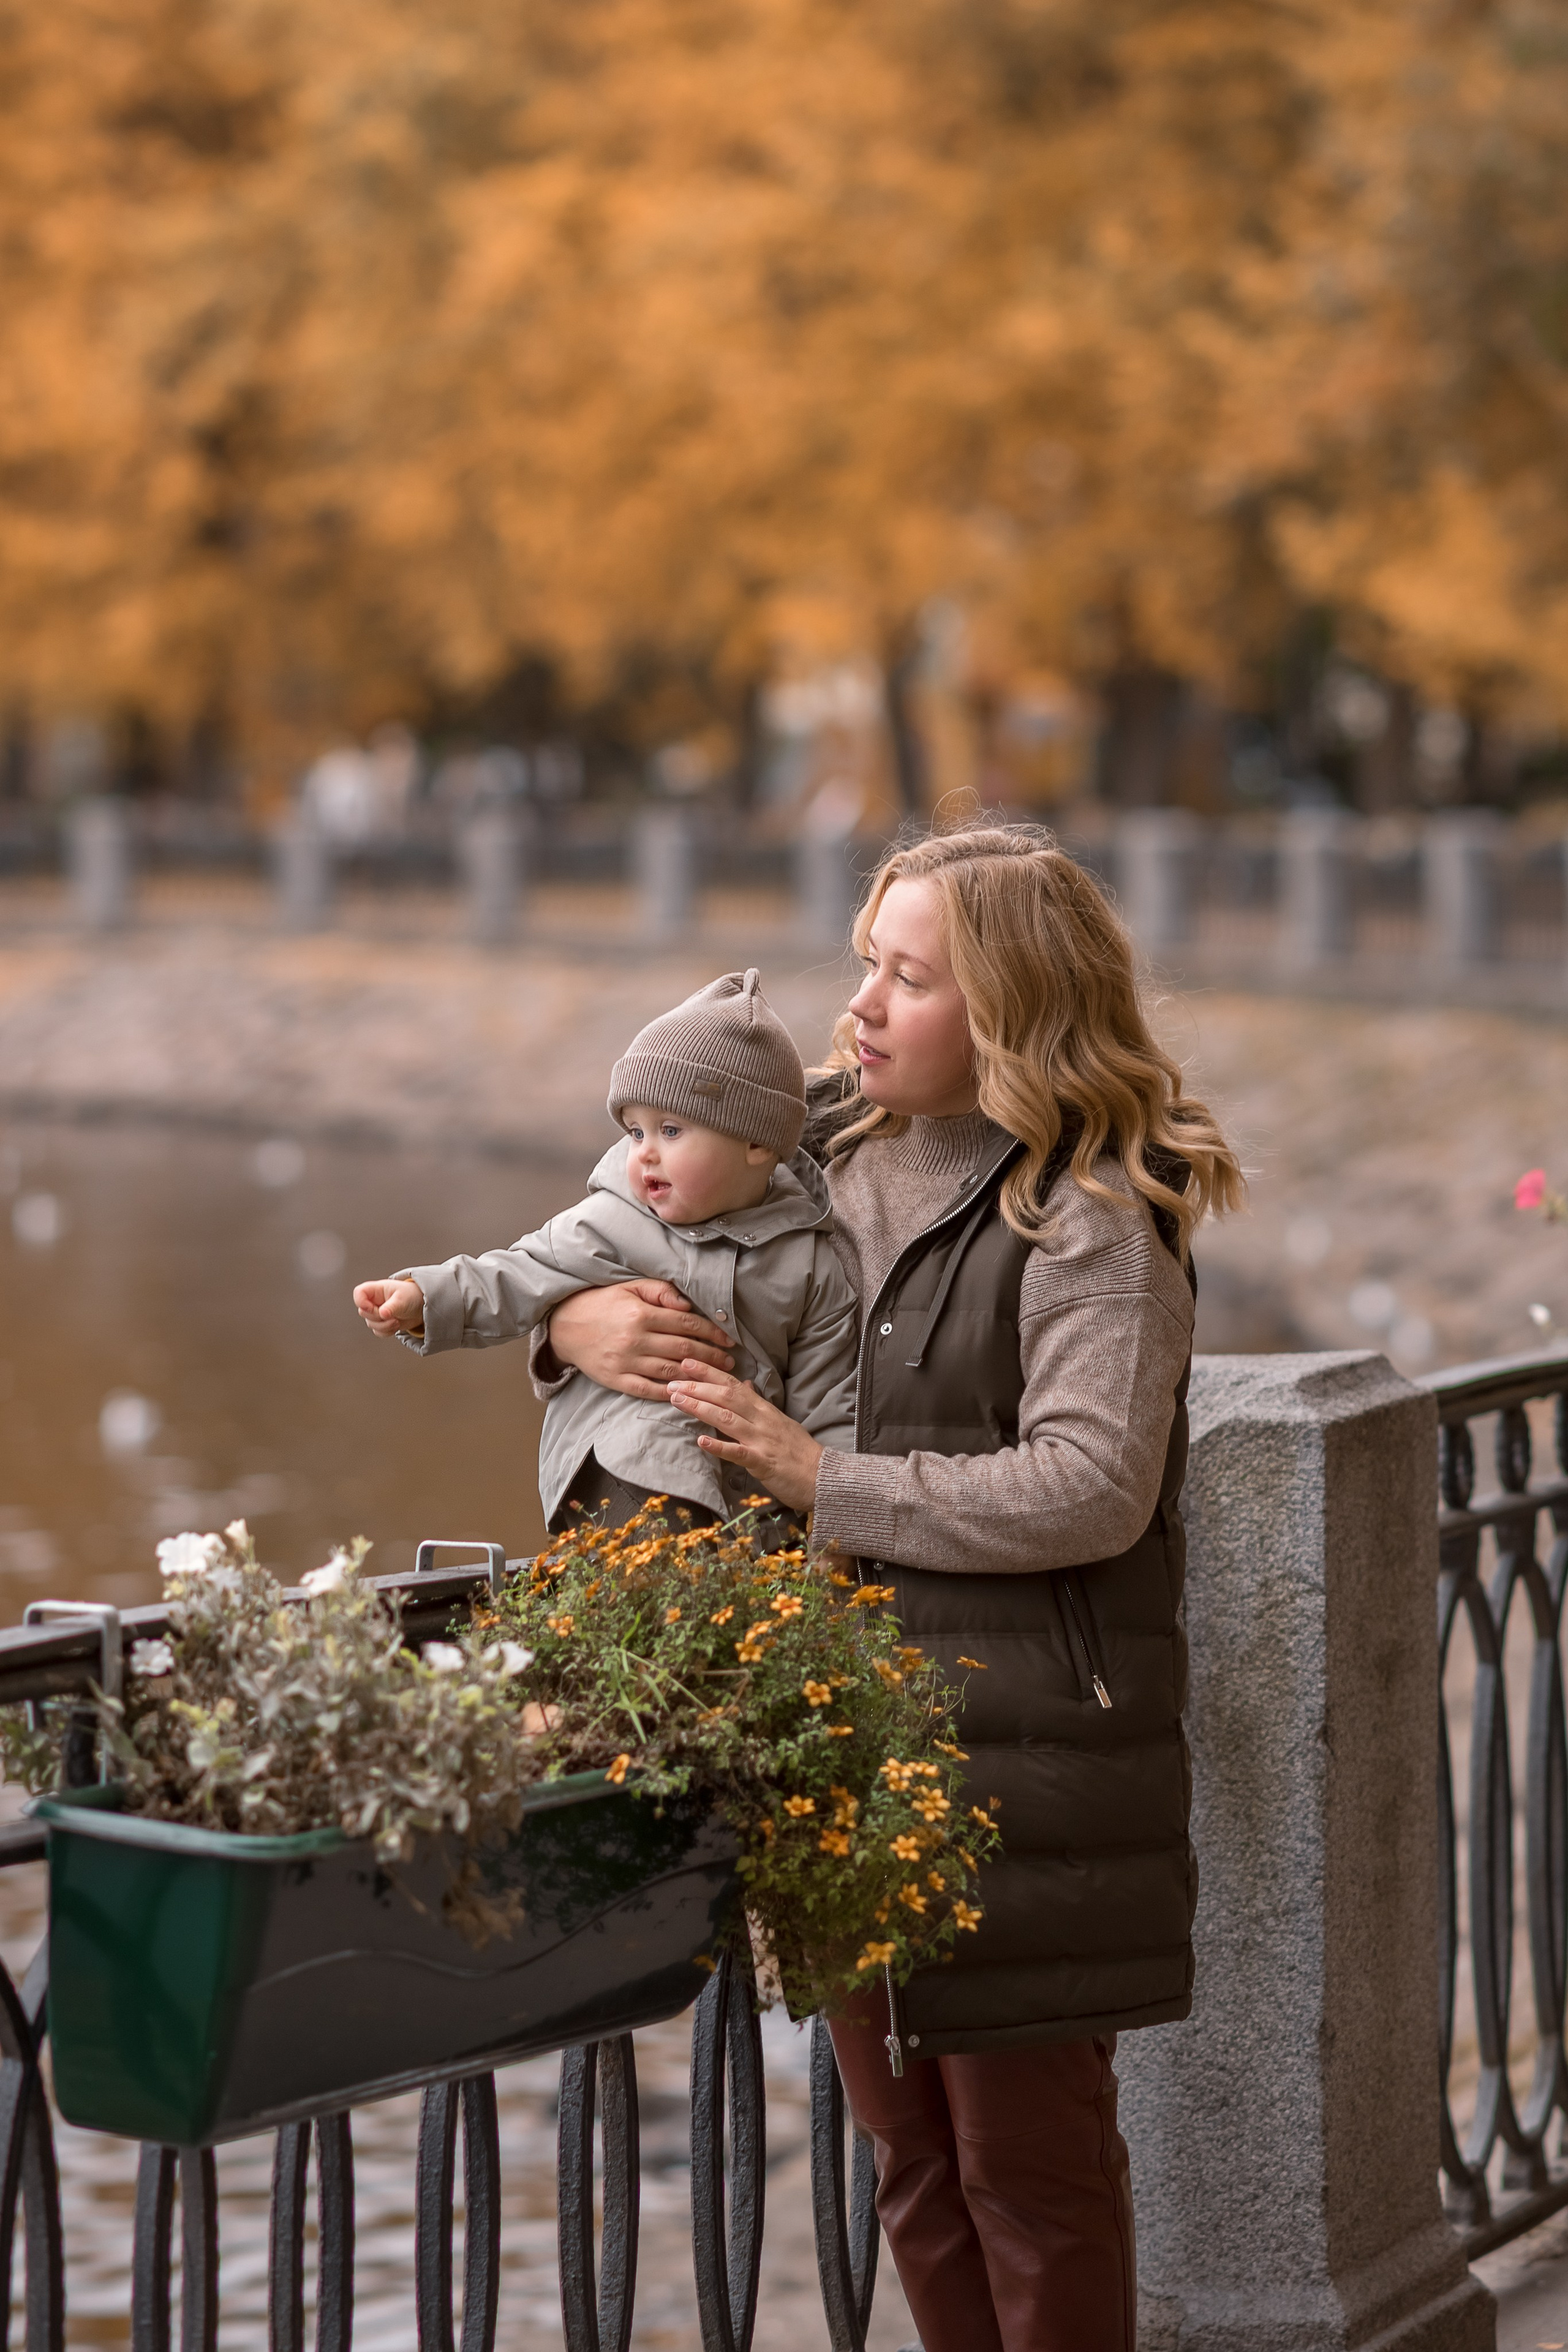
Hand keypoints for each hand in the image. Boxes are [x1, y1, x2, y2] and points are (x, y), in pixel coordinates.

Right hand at [354, 1276, 424, 1337]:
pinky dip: (387, 1332)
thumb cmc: (412, 1296)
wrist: (422, 1307)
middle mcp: (374, 1301)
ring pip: (370, 1324)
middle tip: (393, 1316)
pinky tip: (396, 1326)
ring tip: (397, 1321)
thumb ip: (391, 1307)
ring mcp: (377, 1312)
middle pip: (363, 1312)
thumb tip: (382, 1314)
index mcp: (377, 1290)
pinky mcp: (382, 1323)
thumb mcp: (402, 1299)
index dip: (360, 1302)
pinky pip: (378, 1332)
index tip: (372, 1308)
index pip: (359, 1292)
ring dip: (384, 1326)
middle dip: (378, 1318)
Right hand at [547, 1280, 734, 1401]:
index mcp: (641, 1314)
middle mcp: (635, 1339)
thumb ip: (660, 1291)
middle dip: (712, 1356)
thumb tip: (687, 1304)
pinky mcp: (616, 1379)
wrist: (564, 1326)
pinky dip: (670, 1392)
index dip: (712, 1333)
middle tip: (730, 1362)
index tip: (728, 1340)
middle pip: (684, 1350)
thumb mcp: (630, 1287)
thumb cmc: (603, 1303)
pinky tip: (687, 1392)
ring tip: (717, 1378)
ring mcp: (626, 1362)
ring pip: (671, 1371)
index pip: (687, 1324)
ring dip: (698, 1376)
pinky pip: (649, 1389)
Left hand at [668, 1365, 824, 1513]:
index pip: (733, 1386)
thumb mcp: (780, 1421)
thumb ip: (759, 1404)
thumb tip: (744, 1385)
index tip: (687, 1363)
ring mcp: (762, 1440)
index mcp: (764, 1410)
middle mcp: (762, 1420)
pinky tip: (701, 1441)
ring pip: (727, 1419)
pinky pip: (738, 1452)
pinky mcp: (763, 1462)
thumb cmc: (799, 1451)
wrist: (823, 1476)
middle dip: (697, 1388)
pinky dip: (719, 1446)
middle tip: (671, 1381)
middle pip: (726, 1397)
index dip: (709, 1373)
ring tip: (677, 1400)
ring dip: (700, 1408)